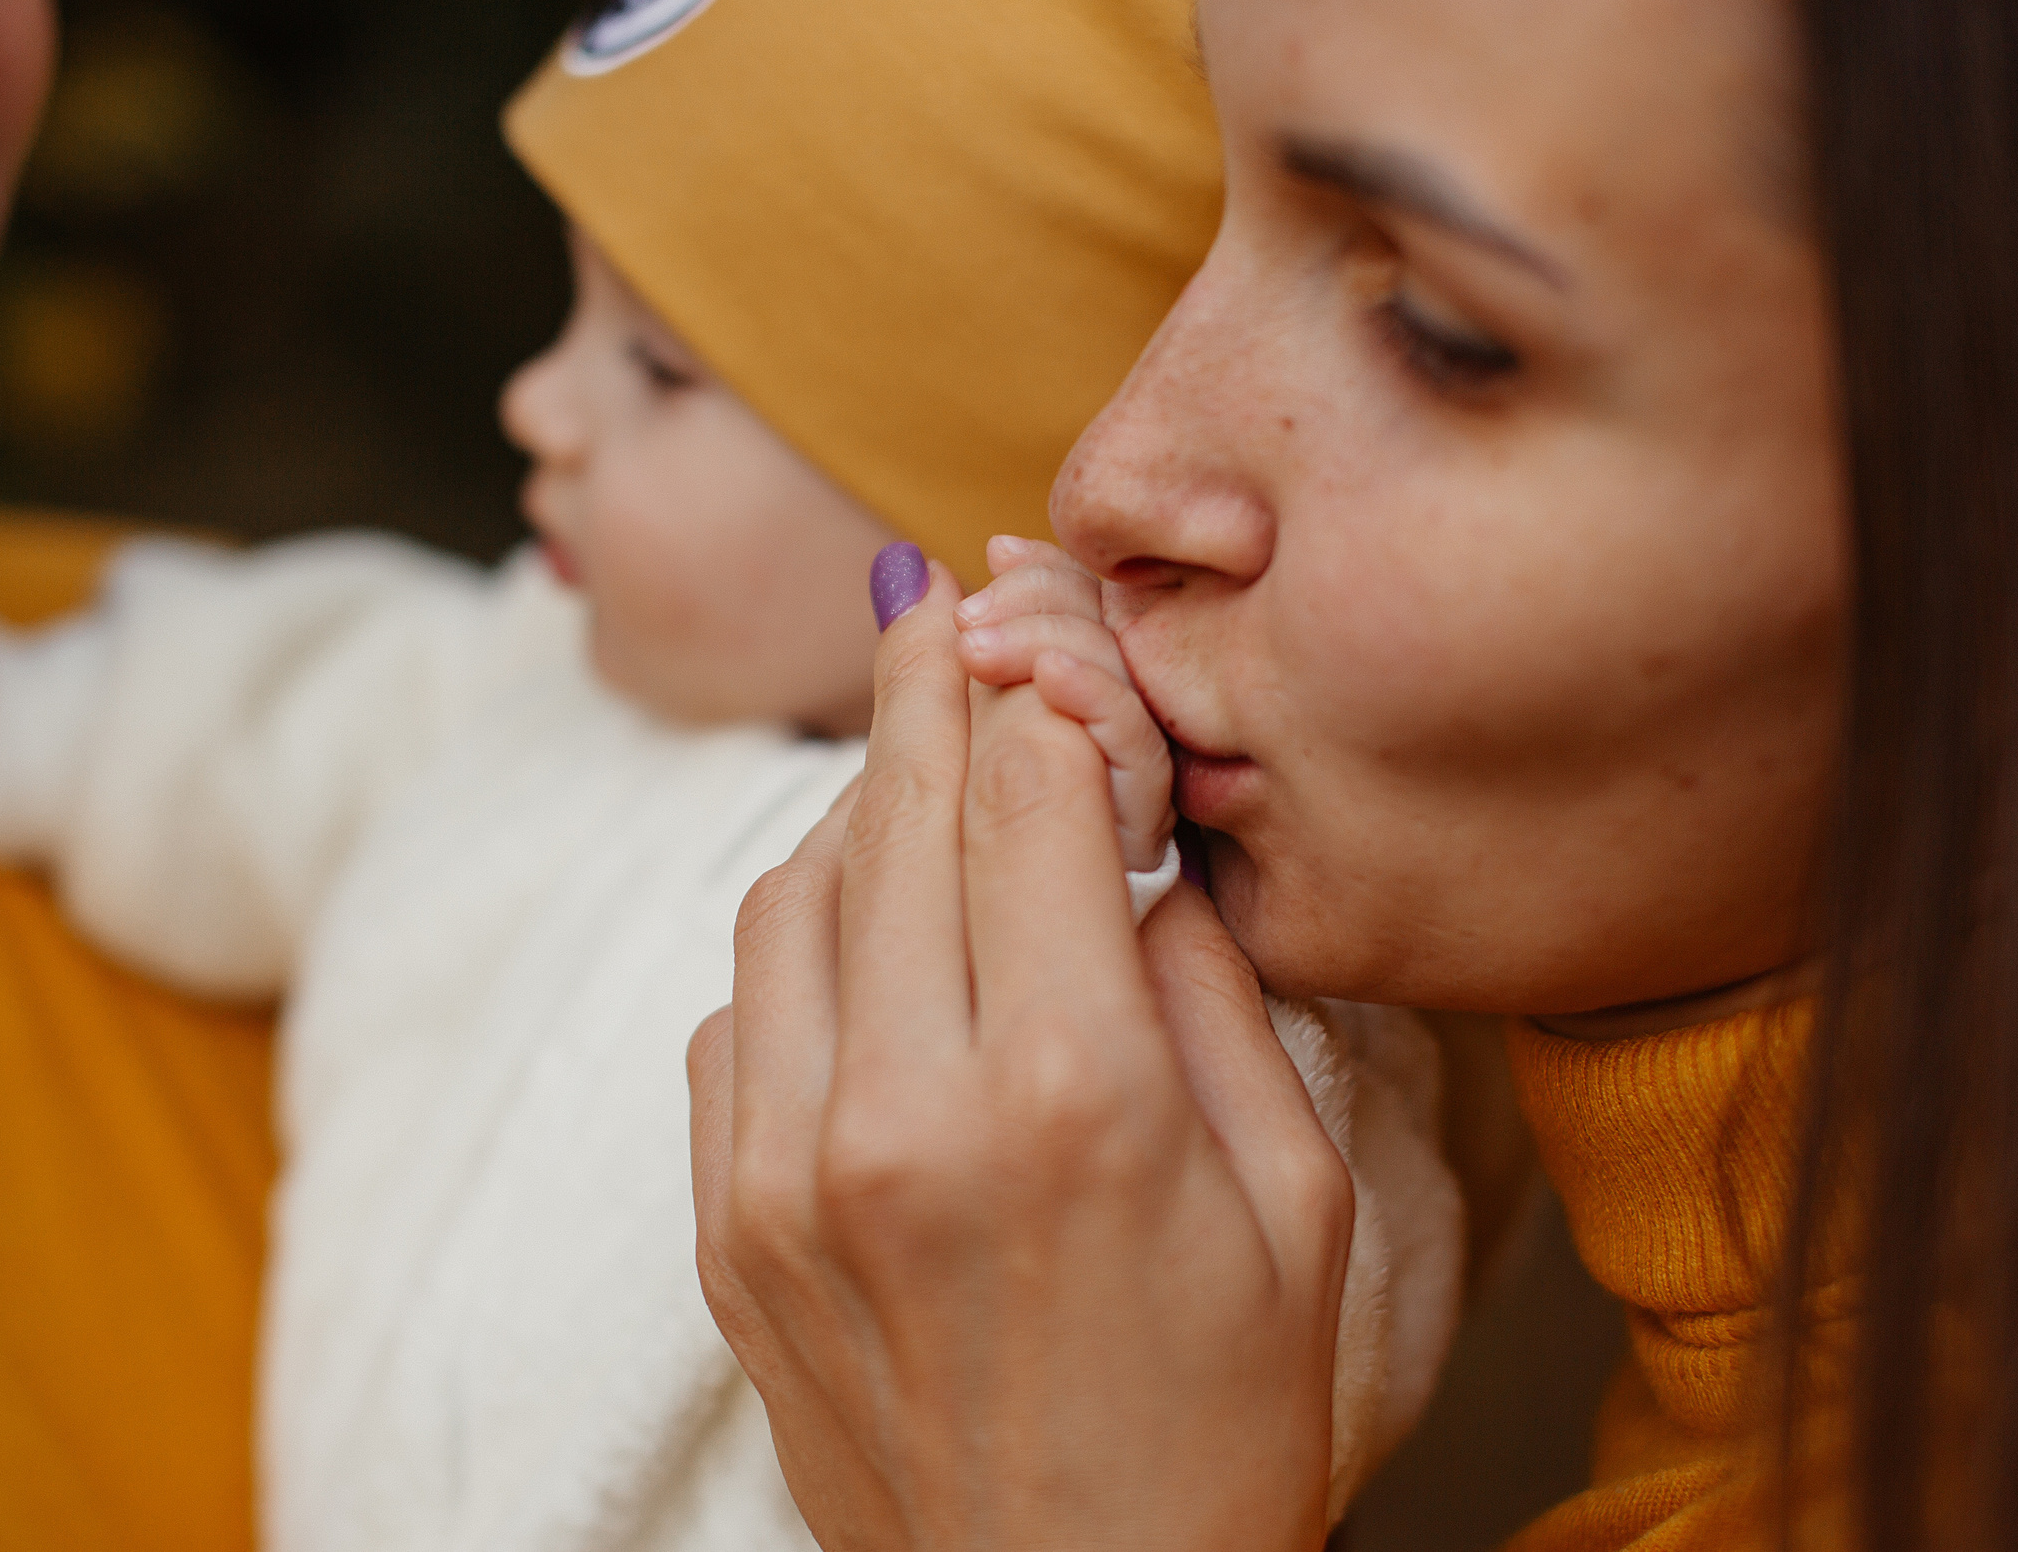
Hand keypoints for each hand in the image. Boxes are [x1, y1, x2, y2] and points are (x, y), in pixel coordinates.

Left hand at [688, 557, 1351, 1551]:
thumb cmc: (1221, 1419)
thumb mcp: (1295, 1197)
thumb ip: (1212, 994)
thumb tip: (1127, 853)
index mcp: (1074, 1092)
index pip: (1029, 799)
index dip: (1035, 683)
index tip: (1031, 613)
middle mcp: (903, 1113)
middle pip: (896, 815)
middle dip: (926, 684)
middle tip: (938, 599)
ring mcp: (784, 1172)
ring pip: (791, 895)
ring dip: (855, 809)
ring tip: (915, 773)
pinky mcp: (723, 1228)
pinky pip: (734, 1012)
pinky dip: (796, 940)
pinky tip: (865, 938)